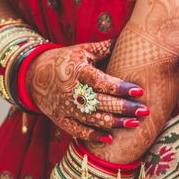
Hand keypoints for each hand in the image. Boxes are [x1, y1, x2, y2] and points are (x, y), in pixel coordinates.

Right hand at [27, 39, 148, 143]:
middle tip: (145, 111)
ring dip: (115, 123)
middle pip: (101, 102)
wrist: (34, 75)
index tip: (139, 91)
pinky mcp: (60, 119)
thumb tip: (131, 40)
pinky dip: (93, 136)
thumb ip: (105, 48)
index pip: (101, 82)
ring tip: (135, 124)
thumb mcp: (82, 50)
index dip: (120, 88)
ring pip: (93, 119)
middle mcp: (71, 91)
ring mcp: (65, 107)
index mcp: (77, 71)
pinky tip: (110, 138)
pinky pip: (77, 131)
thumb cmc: (65, 60)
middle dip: (124, 108)